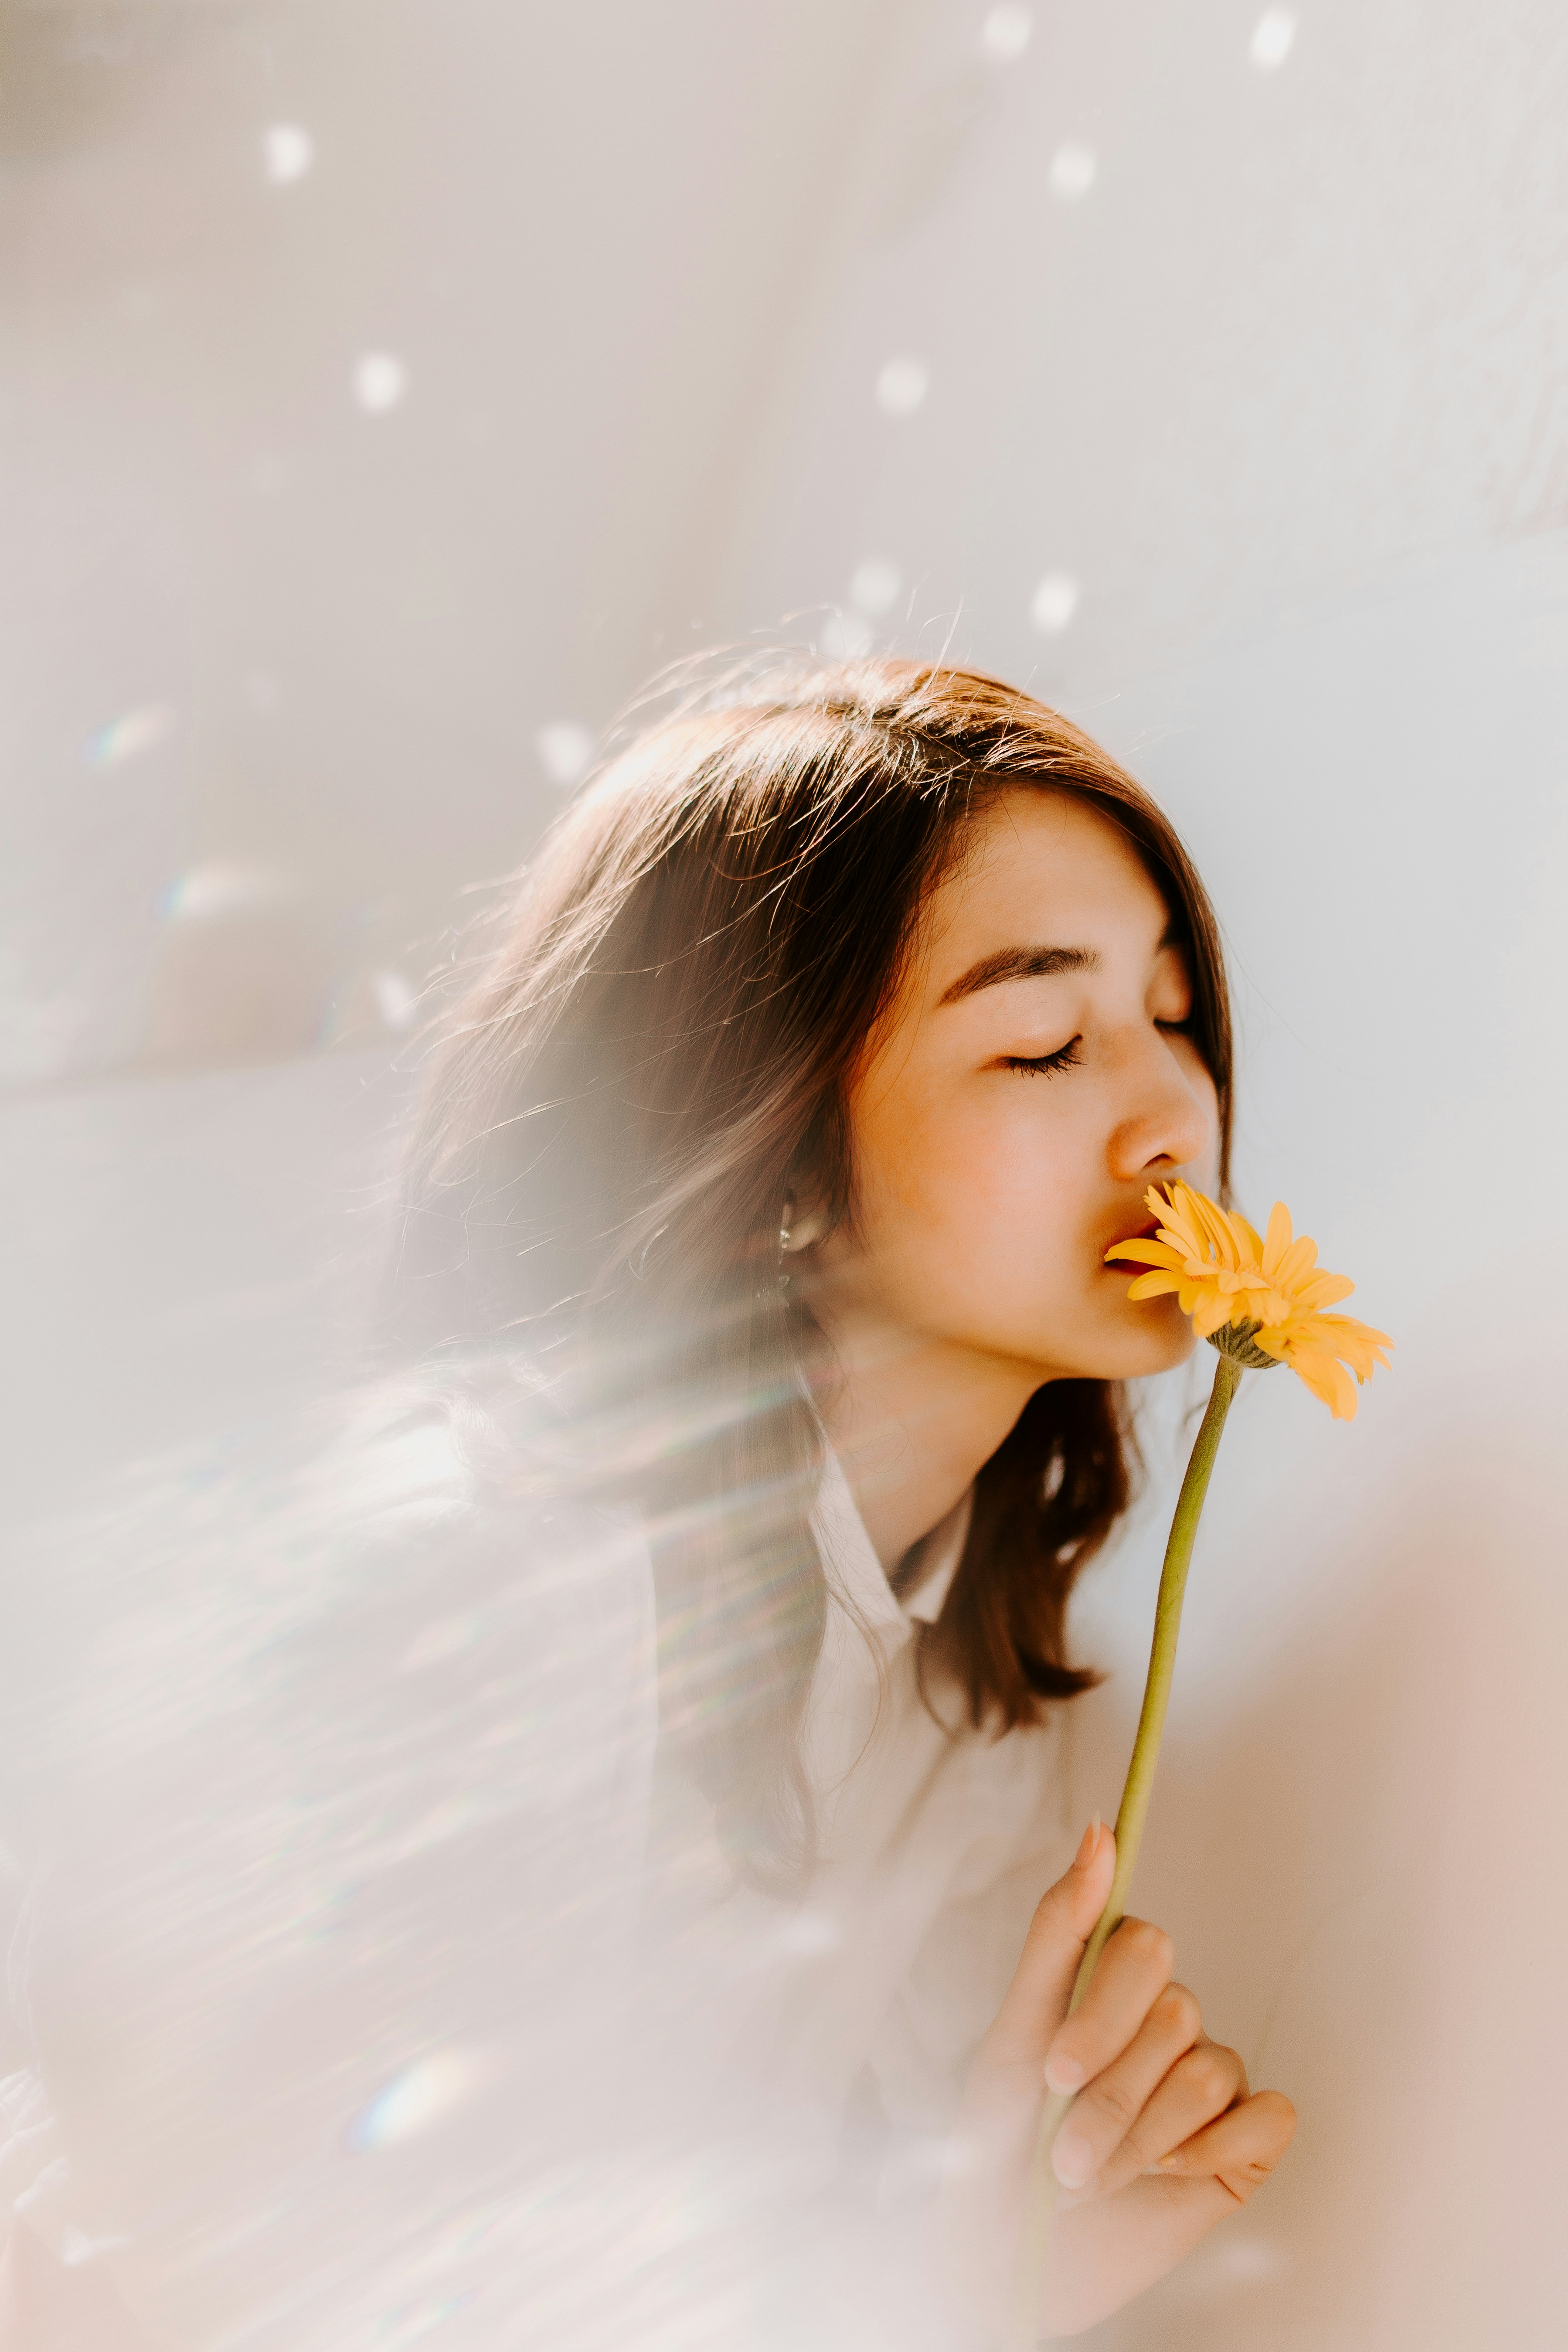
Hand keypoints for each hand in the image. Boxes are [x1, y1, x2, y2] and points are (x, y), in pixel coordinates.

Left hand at [942, 1820, 1295, 2340]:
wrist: (1009, 2258)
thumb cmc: (997, 2143)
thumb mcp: (1011, 2033)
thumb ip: (1058, 1929)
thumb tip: (1100, 1829)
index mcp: (1112, 1986)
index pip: (1145, 1944)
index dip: (1102, 2012)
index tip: (1053, 2068)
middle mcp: (1168, 2024)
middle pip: (1174, 2013)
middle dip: (1108, 2093)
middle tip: (1059, 2148)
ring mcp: (1209, 2082)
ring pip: (1207, 2072)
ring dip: (1135, 2138)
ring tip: (1085, 2179)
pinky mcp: (1244, 2143)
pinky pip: (1265, 2117)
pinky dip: (1208, 2150)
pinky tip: (1164, 2173)